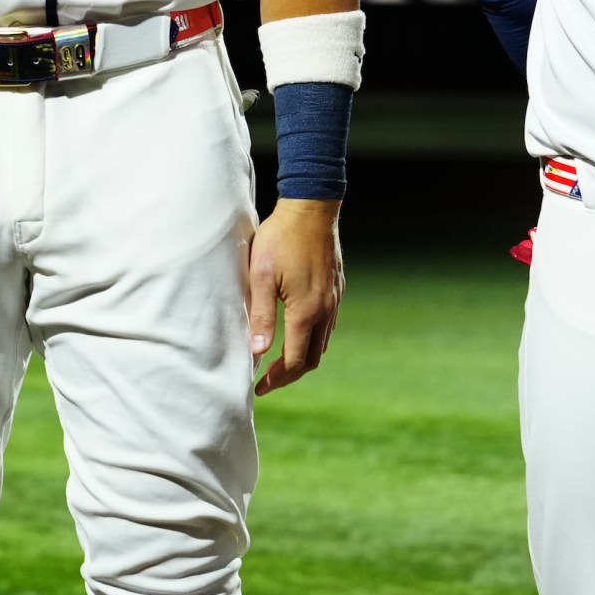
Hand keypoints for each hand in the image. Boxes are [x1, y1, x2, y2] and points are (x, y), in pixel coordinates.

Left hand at [247, 198, 343, 395]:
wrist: (311, 207)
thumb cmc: (280, 238)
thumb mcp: (261, 276)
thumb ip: (261, 316)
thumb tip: (257, 352)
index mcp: (306, 311)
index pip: (296, 360)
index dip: (278, 379)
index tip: (259, 387)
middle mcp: (325, 309)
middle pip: (313, 358)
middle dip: (291, 374)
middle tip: (269, 381)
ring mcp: (334, 299)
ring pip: (323, 342)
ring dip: (303, 357)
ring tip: (281, 362)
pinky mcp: (336, 288)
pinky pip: (328, 324)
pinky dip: (313, 338)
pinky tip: (297, 333)